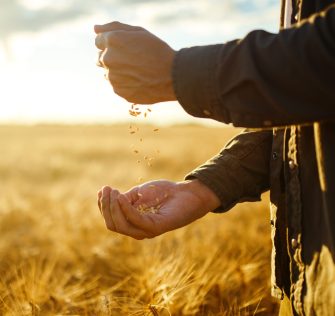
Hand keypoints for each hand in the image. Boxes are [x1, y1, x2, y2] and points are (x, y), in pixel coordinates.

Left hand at [94, 22, 176, 103]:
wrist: (172, 77)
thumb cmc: (157, 51)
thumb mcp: (138, 32)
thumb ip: (114, 27)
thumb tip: (95, 29)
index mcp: (112, 41)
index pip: (98, 41)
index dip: (112, 43)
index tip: (126, 47)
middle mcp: (108, 59)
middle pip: (101, 58)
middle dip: (113, 58)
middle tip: (134, 60)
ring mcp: (112, 77)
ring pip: (109, 73)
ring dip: (118, 72)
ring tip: (138, 72)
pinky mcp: (119, 91)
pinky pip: (117, 86)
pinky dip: (125, 84)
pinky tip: (139, 81)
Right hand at [97, 179, 220, 239]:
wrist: (186, 193)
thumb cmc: (163, 193)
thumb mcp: (138, 194)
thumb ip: (124, 199)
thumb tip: (110, 200)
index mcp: (132, 223)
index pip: (111, 220)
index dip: (103, 206)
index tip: (102, 189)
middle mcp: (138, 230)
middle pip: (113, 225)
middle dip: (106, 207)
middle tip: (106, 189)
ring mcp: (147, 231)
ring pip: (121, 225)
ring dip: (113, 207)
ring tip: (113, 192)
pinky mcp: (156, 227)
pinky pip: (136, 220)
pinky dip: (126, 209)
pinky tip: (121, 197)